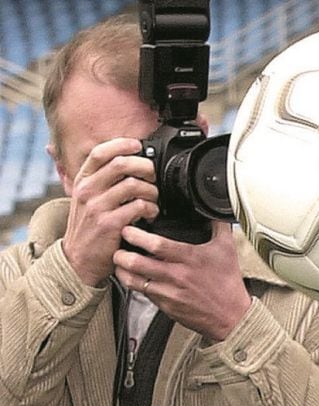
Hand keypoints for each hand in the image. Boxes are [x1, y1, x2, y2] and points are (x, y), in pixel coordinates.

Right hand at [61, 138, 157, 285]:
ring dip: (152, 191)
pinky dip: (152, 209)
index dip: (122, 145)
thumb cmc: (90, 228)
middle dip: (145, 167)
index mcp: (83, 181)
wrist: (79, 260)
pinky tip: (151, 214)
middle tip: (153, 177)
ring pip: (135, 185)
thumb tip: (129, 161)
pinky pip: (140, 207)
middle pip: (122, 164)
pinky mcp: (110, 224)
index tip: (138, 146)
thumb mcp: (88, 200)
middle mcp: (87, 191)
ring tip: (152, 200)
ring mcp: (97, 207)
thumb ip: (103, 181)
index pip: (100, 153)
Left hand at [113, 220, 252, 340]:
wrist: (232, 316)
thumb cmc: (228, 284)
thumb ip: (218, 226)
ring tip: (119, 263)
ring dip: (122, 271)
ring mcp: (170, 293)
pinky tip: (134, 278)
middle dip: (121, 254)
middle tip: (117, 247)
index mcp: (191, 259)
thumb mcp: (227, 250)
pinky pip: (144, 294)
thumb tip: (215, 209)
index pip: (157, 245)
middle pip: (138, 263)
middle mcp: (178, 276)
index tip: (129, 229)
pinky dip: (136, 285)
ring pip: (135, 281)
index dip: (137, 236)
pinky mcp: (166, 307)